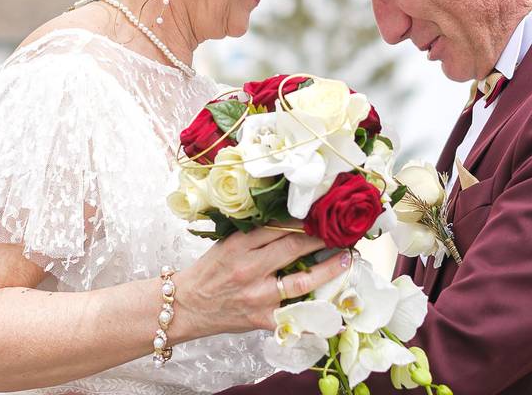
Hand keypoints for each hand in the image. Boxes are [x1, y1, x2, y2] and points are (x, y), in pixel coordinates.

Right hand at [176, 227, 350, 336]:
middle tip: (341, 230)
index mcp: (239, 245)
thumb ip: (254, 234)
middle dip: (322, 237)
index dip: (304, 219)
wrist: (185, 306)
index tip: (322, 213)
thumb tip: (290, 220)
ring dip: (329, 269)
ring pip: (301, 281)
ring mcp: (257, 295)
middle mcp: (249, 268)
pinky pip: (294, 318)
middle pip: (294, 247)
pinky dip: (316, 318)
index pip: (279, 225)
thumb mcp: (226, 244)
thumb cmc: (208, 272)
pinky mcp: (262, 319)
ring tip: (346, 258)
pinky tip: (338, 315)